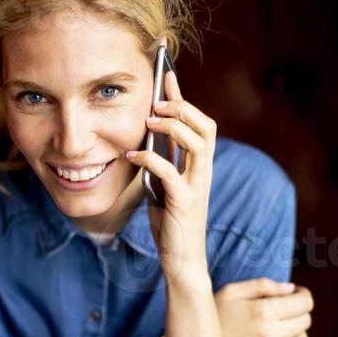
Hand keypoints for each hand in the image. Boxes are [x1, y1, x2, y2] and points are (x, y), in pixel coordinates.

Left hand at [126, 66, 215, 283]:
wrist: (182, 260)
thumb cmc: (172, 224)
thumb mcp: (165, 187)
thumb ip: (163, 165)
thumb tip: (145, 140)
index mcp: (199, 167)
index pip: (199, 123)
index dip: (182, 98)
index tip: (166, 76)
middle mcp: (203, 172)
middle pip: (206, 126)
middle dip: (182, 108)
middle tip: (156, 103)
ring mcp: (196, 186)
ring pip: (197, 142)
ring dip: (173, 126)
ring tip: (148, 122)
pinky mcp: (184, 201)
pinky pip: (169, 171)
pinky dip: (149, 159)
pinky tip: (131, 157)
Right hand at [214, 278, 313, 336]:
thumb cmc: (212, 316)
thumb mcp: (231, 291)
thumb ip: (262, 285)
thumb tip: (290, 289)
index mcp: (262, 311)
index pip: (304, 303)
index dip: (303, 295)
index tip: (295, 295)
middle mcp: (269, 335)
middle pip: (305, 321)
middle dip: (298, 311)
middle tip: (284, 309)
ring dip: (296, 332)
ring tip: (280, 328)